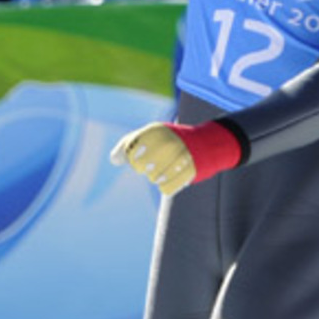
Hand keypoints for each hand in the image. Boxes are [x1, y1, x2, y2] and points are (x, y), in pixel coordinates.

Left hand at [110, 119, 242, 196]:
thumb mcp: (150, 135)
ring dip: (157, 177)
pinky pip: (167, 188)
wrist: (205, 144)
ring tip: (165, 169)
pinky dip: (167, 186)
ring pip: (154, 178)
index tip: (138, 156)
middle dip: (144, 168)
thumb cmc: (170, 140)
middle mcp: (168, 141)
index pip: (131, 150)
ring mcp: (181, 157)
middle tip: (153, 163)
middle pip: (140, 167)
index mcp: (156, 130)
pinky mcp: (190, 172)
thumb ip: (128, 144)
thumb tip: (114, 159)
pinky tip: (172, 177)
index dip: (132, 157)